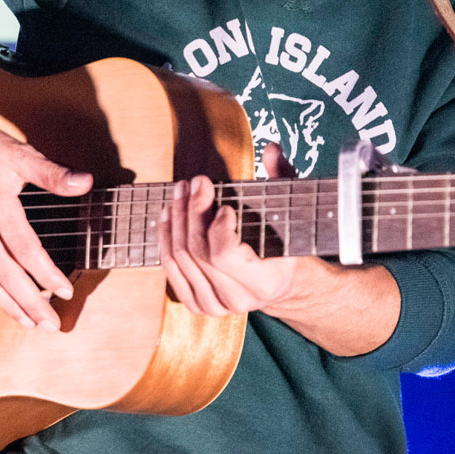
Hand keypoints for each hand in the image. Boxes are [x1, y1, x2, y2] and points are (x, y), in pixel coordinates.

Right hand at [0, 111, 92, 330]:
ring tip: (27, 322)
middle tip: (51, 324)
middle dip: (30, 303)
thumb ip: (51, 173)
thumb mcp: (17, 152)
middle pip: (5, 274)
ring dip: (6, 305)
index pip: (26, 250)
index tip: (65, 291)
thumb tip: (84, 182)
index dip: (47, 274)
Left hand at [156, 143, 302, 316]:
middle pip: (198, 252)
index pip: (224, 255)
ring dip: (176, 220)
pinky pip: (171, 270)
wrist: (278, 282)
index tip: (223, 205)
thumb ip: (282, 178)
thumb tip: (271, 148)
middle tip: (194, 183)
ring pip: (180, 259)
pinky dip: (165, 239)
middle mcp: (238, 299)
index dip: (216, 226)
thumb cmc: (284, 240)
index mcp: (265, 282)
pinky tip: (168, 214)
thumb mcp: (289, 209)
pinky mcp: (197, 304)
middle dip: (192, 211)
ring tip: (180, 192)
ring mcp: (215, 305)